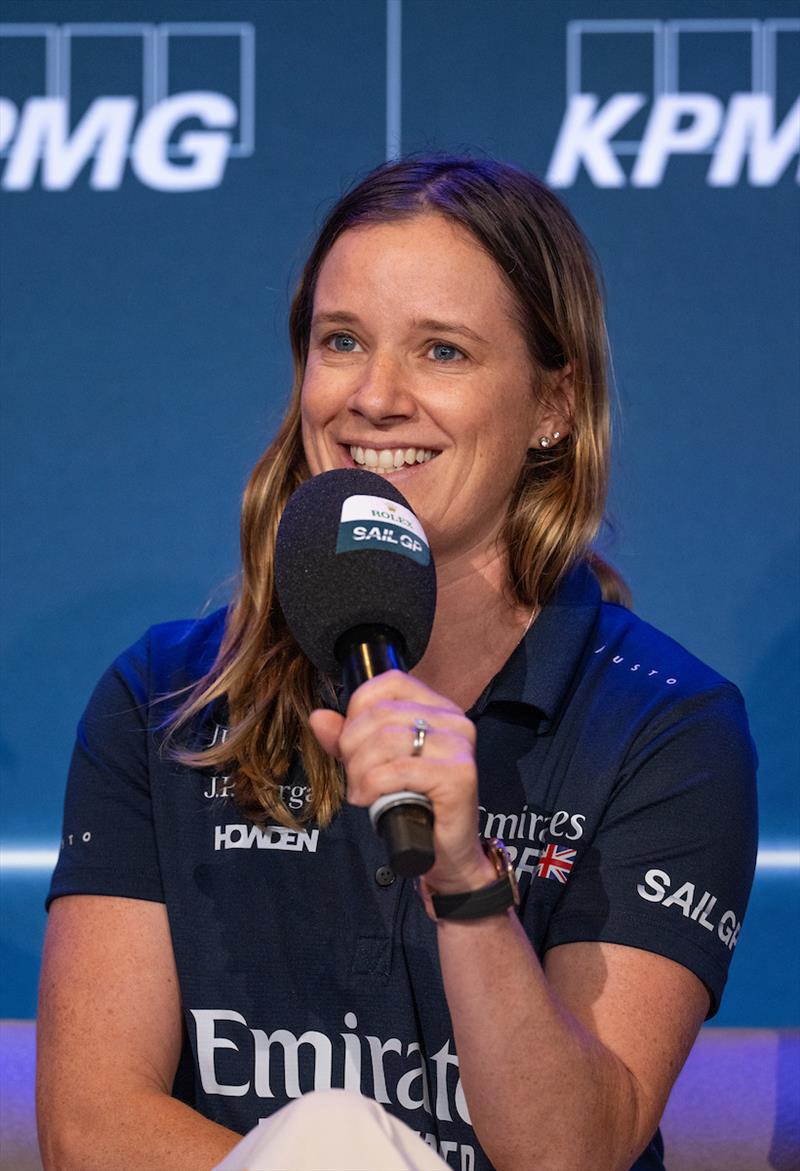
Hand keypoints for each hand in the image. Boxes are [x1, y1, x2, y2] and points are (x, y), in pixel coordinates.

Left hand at [309, 671, 493, 891]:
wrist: (443, 853)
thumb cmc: (412, 805)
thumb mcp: (373, 764)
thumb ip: (347, 739)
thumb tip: (318, 718)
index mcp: (438, 708)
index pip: (389, 683)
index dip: (357, 710)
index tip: (351, 743)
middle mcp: (454, 720)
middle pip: (381, 714)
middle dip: (352, 748)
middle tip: (353, 777)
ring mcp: (459, 746)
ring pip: (386, 739)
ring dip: (360, 770)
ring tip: (362, 790)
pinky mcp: (459, 775)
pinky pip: (397, 770)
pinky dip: (372, 785)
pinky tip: (370, 800)